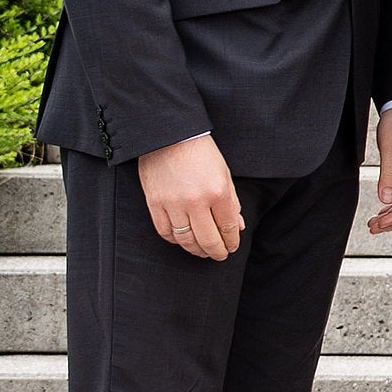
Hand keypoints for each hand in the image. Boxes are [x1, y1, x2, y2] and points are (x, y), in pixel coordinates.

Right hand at [136, 133, 243, 261]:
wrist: (169, 136)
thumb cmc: (200, 152)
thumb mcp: (224, 173)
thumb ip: (231, 202)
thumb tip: (237, 226)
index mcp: (217, 192)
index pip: (227, 227)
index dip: (231, 241)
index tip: (232, 247)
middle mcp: (196, 202)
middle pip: (207, 239)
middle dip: (216, 252)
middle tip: (219, 256)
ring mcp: (173, 204)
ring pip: (185, 240)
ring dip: (196, 250)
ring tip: (202, 251)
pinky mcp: (154, 203)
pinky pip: (165, 232)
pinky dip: (175, 240)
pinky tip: (183, 241)